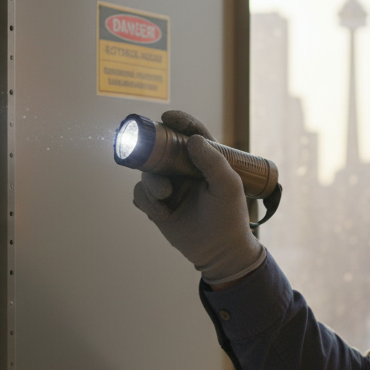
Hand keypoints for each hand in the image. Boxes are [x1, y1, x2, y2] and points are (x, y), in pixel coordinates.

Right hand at [132, 110, 265, 284]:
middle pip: (160, 150)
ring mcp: (168, 186)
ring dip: (152, 183)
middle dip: (155, 154)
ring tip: (165, 196)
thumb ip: (214, 162)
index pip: (190, 133)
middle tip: (157, 158)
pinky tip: (162, 214)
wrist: (220, 252)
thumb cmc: (229, 217)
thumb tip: (194, 139)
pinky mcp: (156, 204)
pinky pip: (140, 194)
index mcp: (204, 160)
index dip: (179, 122)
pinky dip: (147, 201)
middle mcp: (183, 170)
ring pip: (147, 173)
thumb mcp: (228, 187)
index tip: (168, 117)